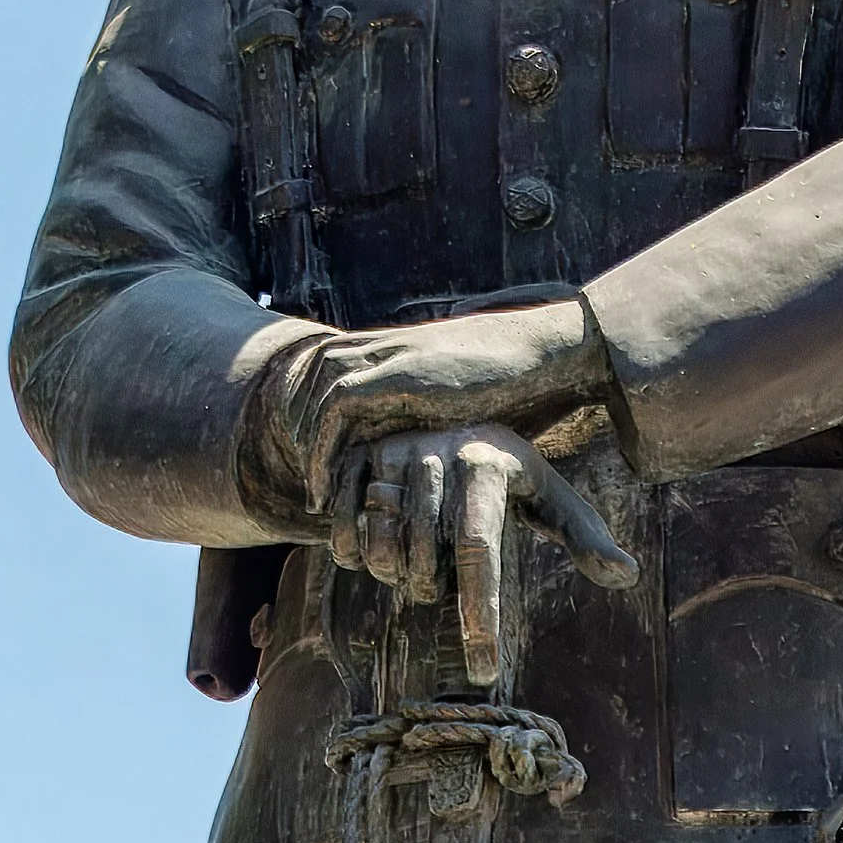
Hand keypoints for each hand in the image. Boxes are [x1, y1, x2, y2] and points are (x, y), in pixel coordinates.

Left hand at [272, 302, 608, 515]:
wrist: (544, 351)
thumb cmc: (515, 378)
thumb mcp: (457, 391)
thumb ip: (429, 404)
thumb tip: (424, 435)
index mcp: (394, 346)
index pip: (325, 371)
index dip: (312, 416)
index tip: (319, 466)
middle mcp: (382, 345)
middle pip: (308, 378)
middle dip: (298, 430)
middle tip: (310, 486)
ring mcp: (387, 354)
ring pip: (314, 394)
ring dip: (307, 447)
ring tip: (317, 497)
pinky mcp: (396, 372)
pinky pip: (336, 410)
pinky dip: (324, 450)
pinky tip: (330, 490)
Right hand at [330, 425, 637, 686]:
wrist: (447, 414)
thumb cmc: (505, 475)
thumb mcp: (550, 498)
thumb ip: (586, 538)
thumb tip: (630, 575)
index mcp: (490, 466)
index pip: (480, 553)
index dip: (481, 617)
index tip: (484, 672)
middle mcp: (438, 455)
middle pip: (424, 561)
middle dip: (430, 589)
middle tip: (435, 581)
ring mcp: (393, 454)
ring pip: (381, 546)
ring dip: (392, 574)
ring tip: (409, 563)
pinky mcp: (357, 457)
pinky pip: (342, 528)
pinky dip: (351, 556)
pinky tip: (369, 553)